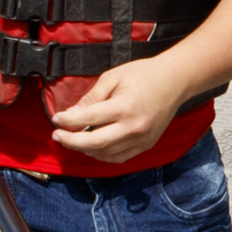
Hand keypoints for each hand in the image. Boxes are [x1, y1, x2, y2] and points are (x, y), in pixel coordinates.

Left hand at [45, 60, 178, 164]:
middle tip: (57, 135)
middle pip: (95, 143)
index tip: (56, 119)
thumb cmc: (143, 74)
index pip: (88, 119)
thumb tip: (72, 114)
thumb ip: (92, 97)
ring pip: (106, 154)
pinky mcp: (146, 145)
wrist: (175, 81)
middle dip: (71, 141)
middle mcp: (134, 127)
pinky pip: (119, 157)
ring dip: (85, 150)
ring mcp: (142, 139)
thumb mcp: (113, 77)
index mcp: (125, 107)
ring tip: (72, 140)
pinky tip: (92, 147)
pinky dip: (102, 155)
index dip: (68, 121)